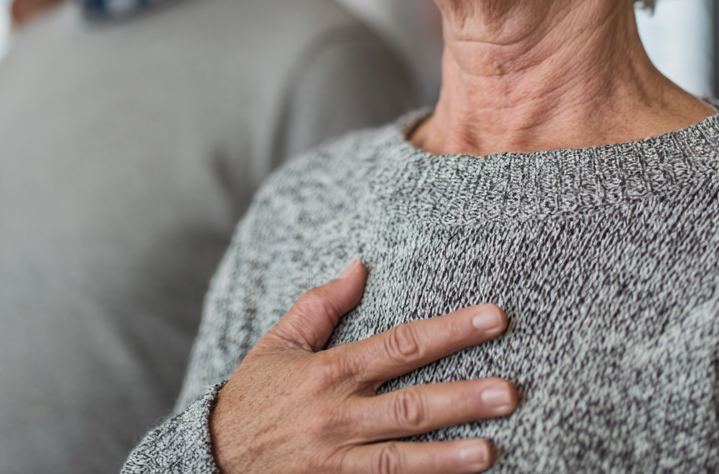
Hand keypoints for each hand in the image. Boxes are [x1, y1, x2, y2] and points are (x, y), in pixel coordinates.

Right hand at [210, 260, 517, 472]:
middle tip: (509, 392)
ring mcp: (335, 463)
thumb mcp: (280, 343)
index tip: (494, 319)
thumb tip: (361, 266)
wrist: (208, 461)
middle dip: (462, 398)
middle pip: (410, 406)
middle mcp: (336, 417)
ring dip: (447, 457)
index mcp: (330, 372)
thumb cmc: (252, 396)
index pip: (401, 345)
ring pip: (398, 459)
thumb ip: (322, 304)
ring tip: (490, 449)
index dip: (450, 332)